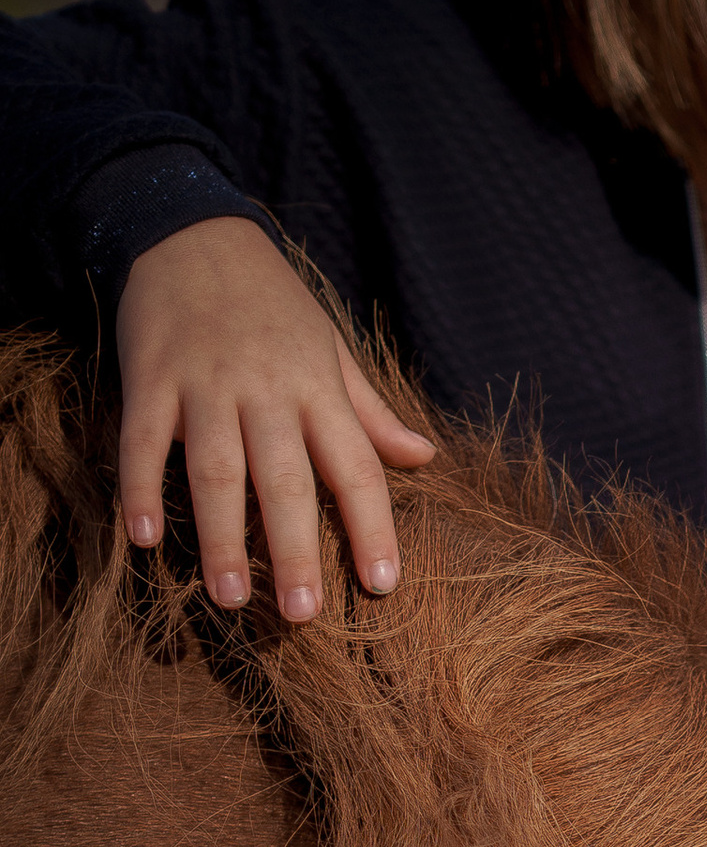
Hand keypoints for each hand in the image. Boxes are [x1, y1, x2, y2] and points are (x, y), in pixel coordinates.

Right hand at [117, 217, 434, 620]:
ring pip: (216, 469)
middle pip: (286, 480)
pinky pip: (143, 441)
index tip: (383, 586)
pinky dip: (140, 488)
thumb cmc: (272, 304)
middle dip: (295, 549)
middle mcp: (267, 391)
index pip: (357, 468)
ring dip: (220, 536)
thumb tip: (426, 456)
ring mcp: (206, 384)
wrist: (192, 231)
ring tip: (226, 598)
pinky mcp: (150, 377)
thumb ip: (370, 412)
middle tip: (300, 615)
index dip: (372, 528)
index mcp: (318, 390)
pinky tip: (143, 540)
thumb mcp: (330, 349)